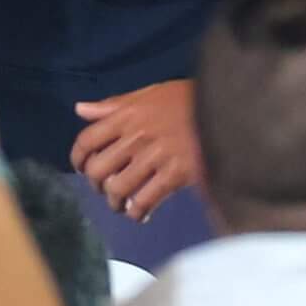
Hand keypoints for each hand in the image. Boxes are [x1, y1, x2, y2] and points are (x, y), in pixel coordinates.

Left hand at [71, 79, 197, 220]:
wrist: (227, 107)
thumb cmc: (188, 99)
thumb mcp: (150, 92)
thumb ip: (114, 104)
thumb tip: (80, 109)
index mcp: (127, 115)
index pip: (87, 140)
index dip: (78, 159)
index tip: (81, 168)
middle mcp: (136, 136)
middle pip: (98, 169)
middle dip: (96, 185)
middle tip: (106, 188)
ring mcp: (154, 156)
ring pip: (118, 189)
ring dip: (115, 202)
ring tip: (123, 204)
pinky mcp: (174, 174)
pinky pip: (144, 201)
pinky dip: (137, 212)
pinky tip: (141, 213)